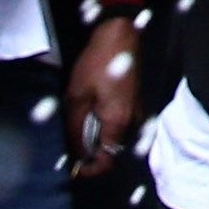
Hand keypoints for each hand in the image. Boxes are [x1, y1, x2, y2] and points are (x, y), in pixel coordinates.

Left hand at [65, 10, 144, 172]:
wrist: (120, 37)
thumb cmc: (97, 64)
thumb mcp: (77, 98)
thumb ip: (75, 130)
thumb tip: (75, 154)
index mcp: (118, 124)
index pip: (106, 163)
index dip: (89, 170)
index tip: (74, 167)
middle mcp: (131, 123)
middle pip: (111, 152)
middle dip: (91, 152)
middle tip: (72, 139)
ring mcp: (136, 113)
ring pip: (115, 139)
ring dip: (97, 137)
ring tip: (81, 119)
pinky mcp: (135, 104)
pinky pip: (119, 126)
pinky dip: (105, 126)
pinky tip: (93, 109)